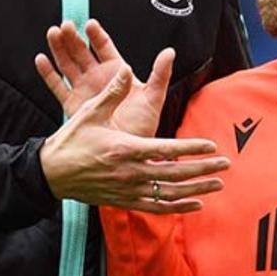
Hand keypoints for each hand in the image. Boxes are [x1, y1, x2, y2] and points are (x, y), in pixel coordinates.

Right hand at [36, 18, 170, 137]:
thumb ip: (159, 75)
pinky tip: (41, 59)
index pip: (104, 49)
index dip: (96, 36)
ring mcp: (84, 90)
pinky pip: (58, 86)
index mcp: (117, 74)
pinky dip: (49, 73)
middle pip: (83, 53)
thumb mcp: (152, 99)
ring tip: (52, 34)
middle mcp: (98, 79)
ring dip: (60, 49)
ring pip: (68, 64)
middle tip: (65, 25)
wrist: (126, 153)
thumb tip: (169, 52)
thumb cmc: (141, 126)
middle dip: (74, 38)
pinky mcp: (73, 105)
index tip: (89, 24)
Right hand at [39, 64, 229, 211]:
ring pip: (169, 195)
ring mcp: (128, 190)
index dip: (191, 149)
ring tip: (217, 186)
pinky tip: (195, 204)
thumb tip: (127, 69)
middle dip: (203, 170)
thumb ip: (112, 93)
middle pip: (175, 175)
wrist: (51, 173)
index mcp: (125, 149)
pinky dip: (177, 207)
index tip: (211, 146)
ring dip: (196, 191)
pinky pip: (156, 207)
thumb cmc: (71, 140)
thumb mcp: (90, 113)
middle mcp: (130, 172)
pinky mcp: (124, 200)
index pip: (166, 150)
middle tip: (225, 165)